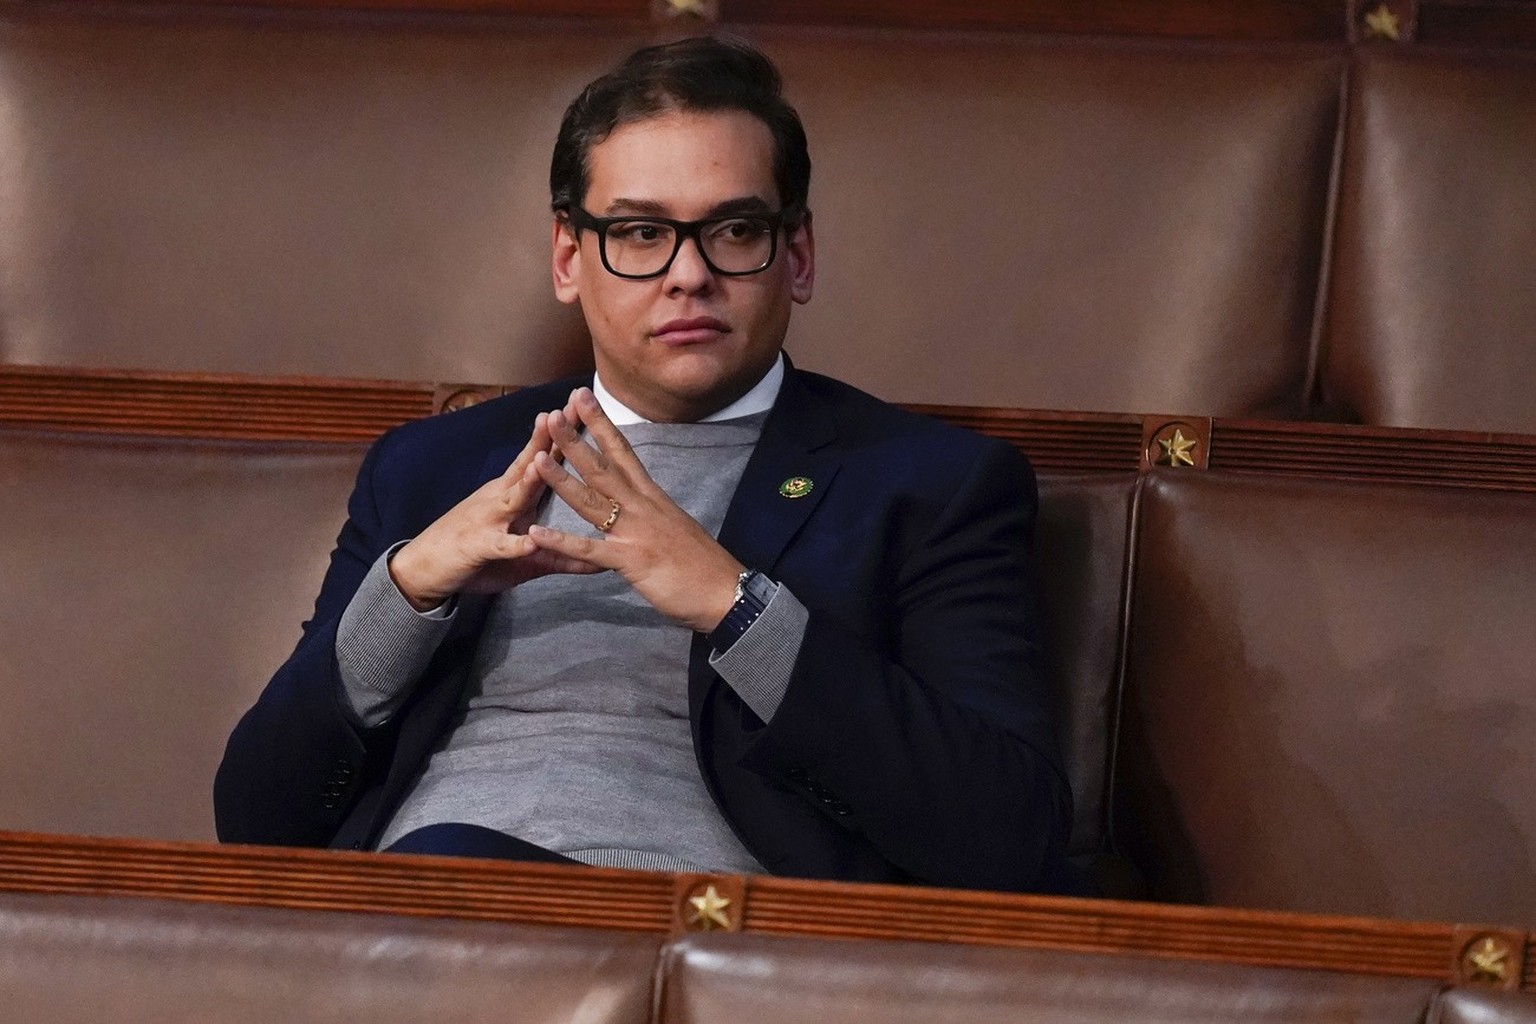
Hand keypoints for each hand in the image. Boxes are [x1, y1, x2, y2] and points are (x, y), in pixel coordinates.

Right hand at [388, 408, 598, 609]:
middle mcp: (501, 499)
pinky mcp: (478, 547)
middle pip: (529, 465)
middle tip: (564, 412)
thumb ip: (562, 554)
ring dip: (528, 481)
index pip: (542, 458)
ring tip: (544, 464)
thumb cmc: (479, 554)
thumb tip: (599, 561)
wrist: (426, 567)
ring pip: (512, 498)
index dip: (562, 434)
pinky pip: (500, 545)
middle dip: (548, 440)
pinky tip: (530, 541)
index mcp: (514, 494)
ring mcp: (489, 520)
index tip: (582, 407)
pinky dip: (514, 544)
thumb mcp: (526, 556)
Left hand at [528, 387, 744, 632]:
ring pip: (593, 501)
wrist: (726, 591)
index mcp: (653, 497)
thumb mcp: (675, 526)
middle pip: (603, 468)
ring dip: (562, 480)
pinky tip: (537, 533)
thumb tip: (642, 504)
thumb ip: (653, 513)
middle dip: (576, 441)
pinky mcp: (631, 561)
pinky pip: (590, 550)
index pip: (623, 452)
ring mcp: (636, 533)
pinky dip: (562, 541)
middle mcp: (643, 507)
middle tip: (553, 415)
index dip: (601, 424)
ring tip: (536, 459)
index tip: (582, 399)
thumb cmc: (703, 563)